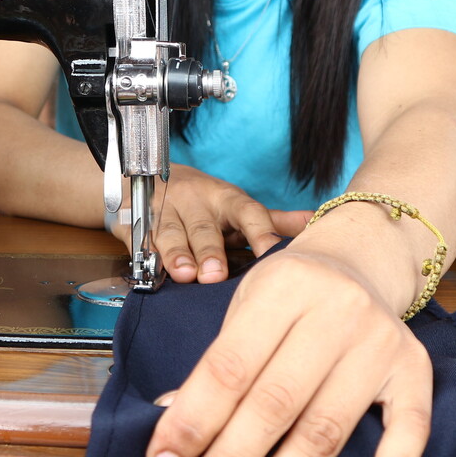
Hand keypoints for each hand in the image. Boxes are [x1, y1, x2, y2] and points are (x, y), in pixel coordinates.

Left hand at [146, 241, 432, 456]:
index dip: (193, 420)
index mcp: (282, 288)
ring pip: (326, 428)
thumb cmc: (290, 295)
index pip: (230, 366)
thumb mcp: (245, 309)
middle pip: (275, 404)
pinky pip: (410, 428)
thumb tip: (170, 428)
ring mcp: (380, 341)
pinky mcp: (415, 370)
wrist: (360, 261)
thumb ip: (216, 366)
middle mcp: (337, 310)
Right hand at [150, 166, 307, 283]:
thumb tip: (317, 221)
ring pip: (171, 233)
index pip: (249, 213)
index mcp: (227, 199)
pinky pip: (142, 241)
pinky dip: (147, 255)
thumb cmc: (206, 203)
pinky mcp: (138, 225)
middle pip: (205, 227)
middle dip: (210, 251)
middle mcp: (196, 203)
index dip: (261, 233)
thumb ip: (274, 220)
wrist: (153, 181)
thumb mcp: (240, 208)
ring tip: (184, 274)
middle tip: (216, 275)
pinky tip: (151, 270)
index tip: (272, 254)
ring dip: (177, 254)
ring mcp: (165, 213)